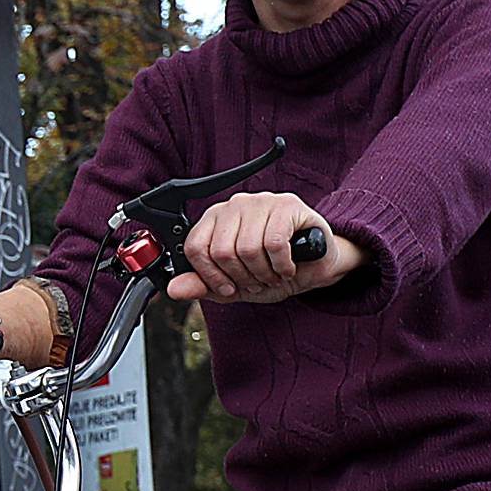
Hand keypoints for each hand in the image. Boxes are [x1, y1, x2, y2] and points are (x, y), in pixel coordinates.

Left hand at [167, 192, 364, 304]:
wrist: (316, 266)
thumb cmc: (274, 270)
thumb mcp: (235, 285)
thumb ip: (204, 286)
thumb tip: (174, 289)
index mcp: (215, 219)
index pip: (195, 247)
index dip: (210, 277)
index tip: (228, 288)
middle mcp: (234, 205)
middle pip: (222, 251)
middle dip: (243, 278)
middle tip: (258, 281)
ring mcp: (261, 201)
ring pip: (248, 248)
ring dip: (265, 274)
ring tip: (273, 274)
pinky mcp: (288, 205)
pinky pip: (274, 243)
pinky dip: (282, 265)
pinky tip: (287, 267)